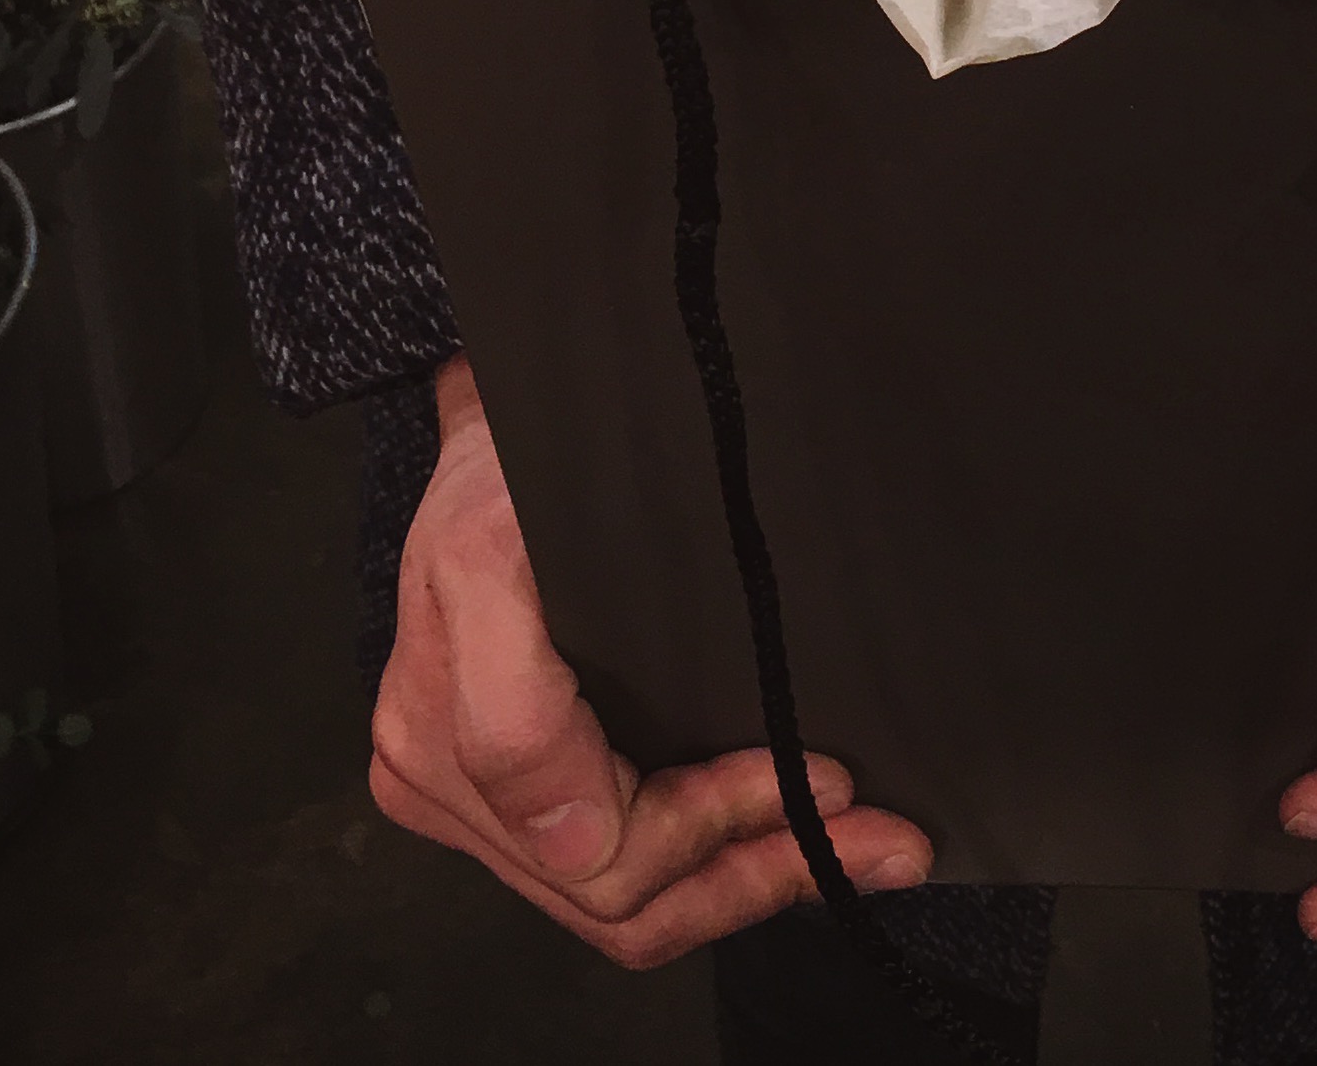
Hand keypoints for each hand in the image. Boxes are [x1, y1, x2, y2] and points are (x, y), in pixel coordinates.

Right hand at [369, 355, 931, 964]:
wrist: (515, 415)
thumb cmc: (511, 463)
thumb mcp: (489, 553)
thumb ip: (511, 713)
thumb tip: (578, 845)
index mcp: (439, 748)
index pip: (602, 861)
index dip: (720, 830)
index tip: (822, 777)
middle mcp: (454, 791)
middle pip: (624, 900)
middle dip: (756, 872)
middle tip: (877, 838)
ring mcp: (492, 801)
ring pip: (635, 902)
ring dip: (750, 877)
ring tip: (861, 845)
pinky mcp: (534, 790)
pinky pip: (631, 864)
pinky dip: (719, 859)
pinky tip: (792, 834)